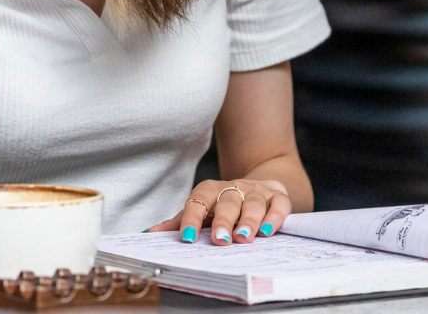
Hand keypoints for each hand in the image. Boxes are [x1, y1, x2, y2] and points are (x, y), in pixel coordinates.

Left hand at [144, 179, 290, 244]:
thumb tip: (149, 233)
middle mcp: (234, 189)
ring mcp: (257, 192)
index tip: (186, 238)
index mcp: (211, 191)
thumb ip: (179, 222)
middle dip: (223, 221)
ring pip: (253, 203)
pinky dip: (274, 217)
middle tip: (220, 240)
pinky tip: (268, 231)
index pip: (198, 202)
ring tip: (244, 238)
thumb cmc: (225, 205)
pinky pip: (279, 204)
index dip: (190, 219)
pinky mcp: (277, 197)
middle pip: (228, 201)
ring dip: (249, 220)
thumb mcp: (203, 211)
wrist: (259, 187)